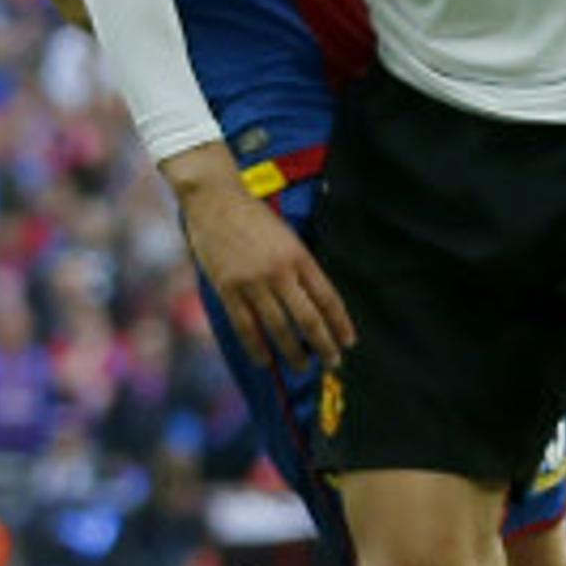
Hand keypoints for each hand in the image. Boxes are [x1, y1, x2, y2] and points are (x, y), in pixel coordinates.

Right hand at [176, 165, 352, 368]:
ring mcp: (252, 282)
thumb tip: (315, 304)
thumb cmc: (254, 217)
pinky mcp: (228, 288)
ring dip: (294, 352)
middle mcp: (279, 271)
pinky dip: (257, 347)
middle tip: (333, 362)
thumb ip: (299, 267)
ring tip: (303, 367)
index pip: (328, 298)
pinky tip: (266, 361)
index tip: (349, 342)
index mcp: (299, 256)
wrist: (215, 199)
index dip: (341, 324)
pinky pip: (245, 326)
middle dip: (324, 345)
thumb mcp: (287, 237)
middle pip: (308, 319)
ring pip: (279, 328)